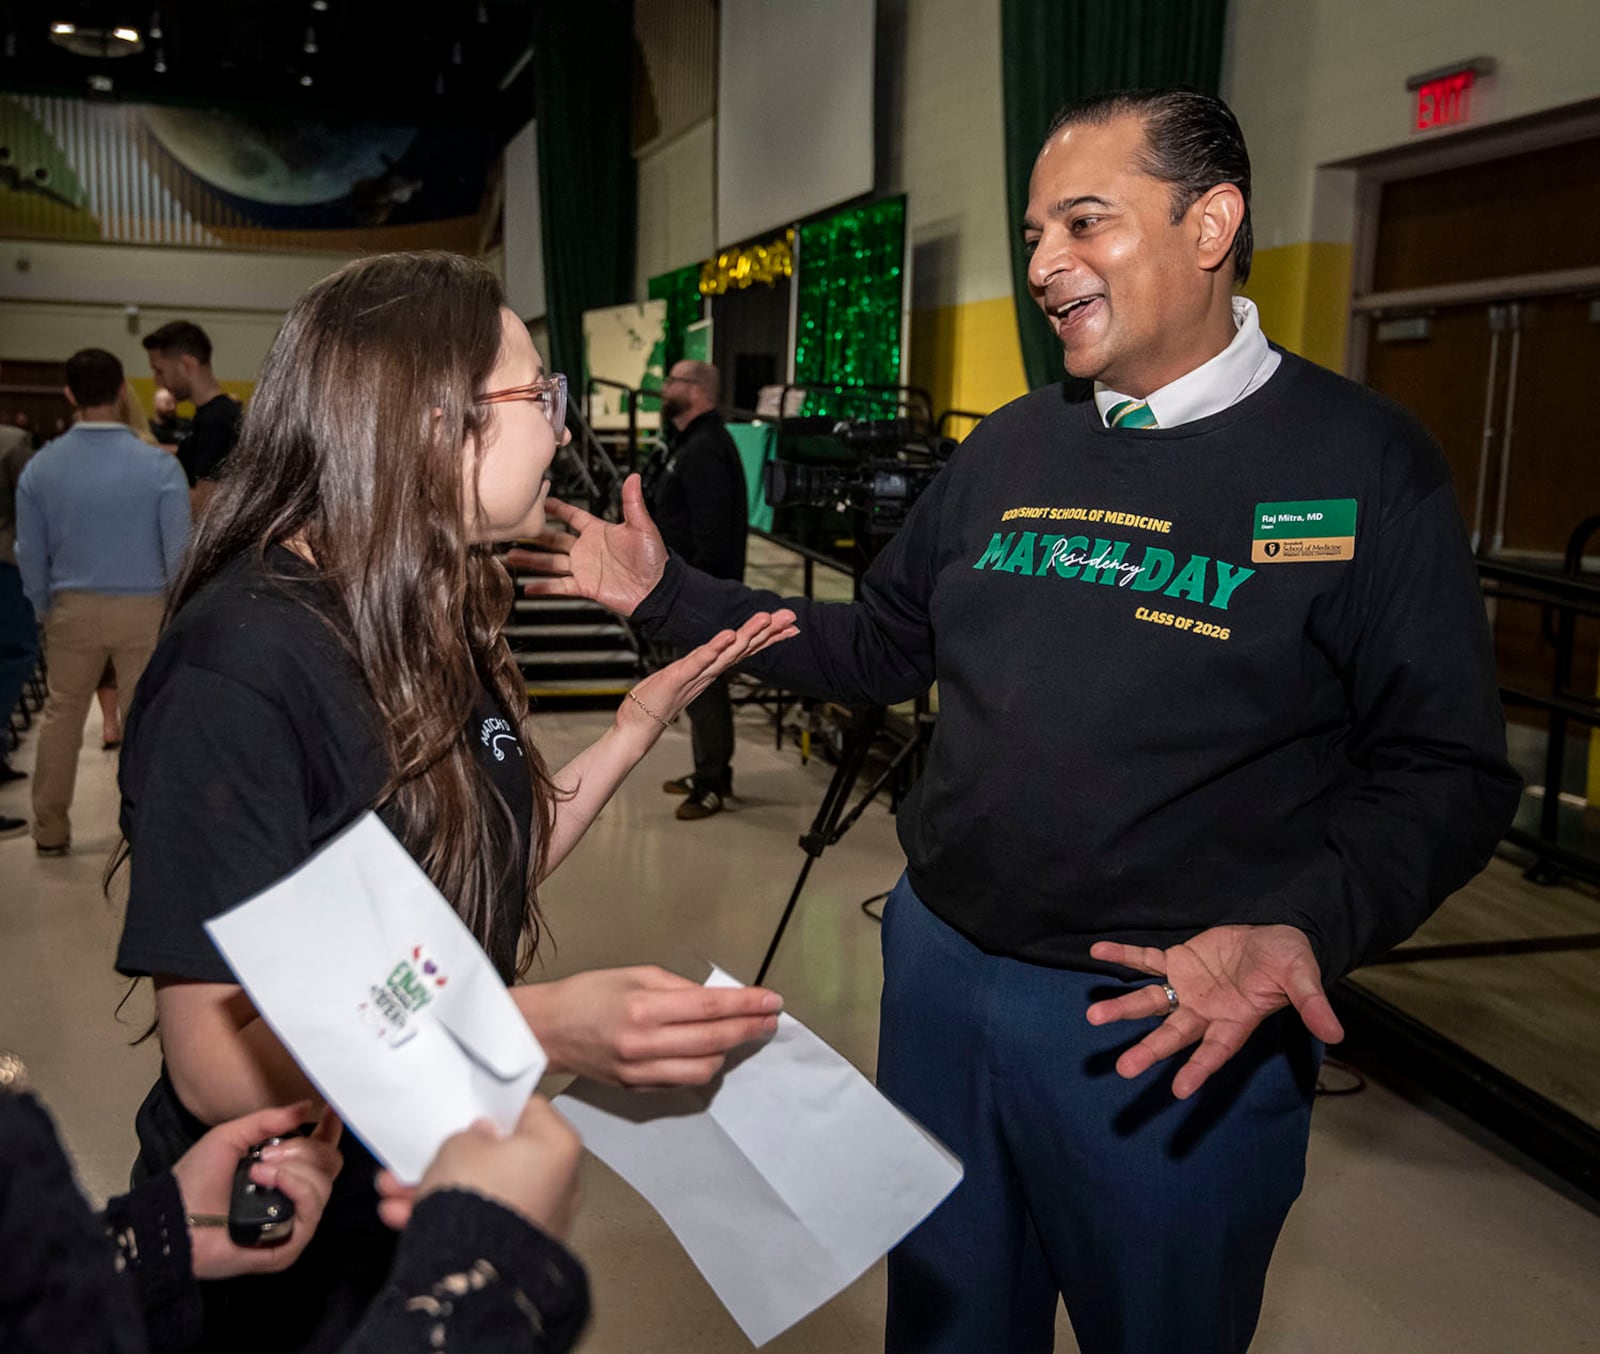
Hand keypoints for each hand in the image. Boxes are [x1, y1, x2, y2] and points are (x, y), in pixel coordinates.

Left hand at [171, 1102, 342, 1279]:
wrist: (175, 1217)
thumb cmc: (195, 1180)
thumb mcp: (230, 1136)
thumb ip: (268, 1120)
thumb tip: (306, 1107)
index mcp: (284, 1169)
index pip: (322, 1147)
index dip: (332, 1129)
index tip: (333, 1110)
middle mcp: (294, 1194)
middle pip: (330, 1164)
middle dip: (305, 1150)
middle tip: (269, 1152)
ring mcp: (294, 1220)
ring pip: (324, 1185)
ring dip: (294, 1169)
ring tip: (259, 1169)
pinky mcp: (290, 1244)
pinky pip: (312, 1210)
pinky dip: (294, 1187)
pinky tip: (267, 1180)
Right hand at [378, 1097, 582, 1241]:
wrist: (474, 1275)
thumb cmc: (479, 1203)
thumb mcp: (460, 1145)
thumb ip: (468, 1133)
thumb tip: (476, 1138)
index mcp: (559, 1145)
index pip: (527, 1110)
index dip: (493, 1107)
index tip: (470, 1110)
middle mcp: (559, 1183)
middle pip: (501, 1156)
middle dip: (456, 1157)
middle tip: (428, 1154)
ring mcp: (540, 1219)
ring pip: (484, 1191)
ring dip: (442, 1188)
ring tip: (399, 1189)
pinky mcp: (518, 1249)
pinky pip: (480, 1221)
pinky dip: (447, 1217)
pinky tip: (405, 1215)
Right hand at [505, 473, 666, 616]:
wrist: (657, 589)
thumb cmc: (654, 559)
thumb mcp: (643, 527)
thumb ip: (632, 503)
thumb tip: (633, 476)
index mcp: (599, 531)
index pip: (572, 516)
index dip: (556, 508)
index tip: (539, 499)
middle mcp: (587, 549)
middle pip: (554, 539)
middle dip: (535, 534)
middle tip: (515, 528)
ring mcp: (584, 568)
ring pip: (551, 562)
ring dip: (531, 560)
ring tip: (511, 556)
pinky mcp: (585, 586)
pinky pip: (560, 586)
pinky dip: (544, 587)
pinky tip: (528, 587)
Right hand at [516, 966, 781, 1085]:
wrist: (546, 1030)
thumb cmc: (588, 995)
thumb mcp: (636, 974)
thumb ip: (680, 988)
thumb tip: (719, 999)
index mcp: (644, 1007)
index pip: (711, 1007)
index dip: (748, 1004)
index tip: (773, 1001)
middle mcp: (643, 1043)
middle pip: (714, 1040)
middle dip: (749, 1028)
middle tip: (769, 1018)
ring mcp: (640, 1071)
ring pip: (704, 1069)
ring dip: (728, 1051)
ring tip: (739, 1033)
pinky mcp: (636, 1088)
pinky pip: (683, 1081)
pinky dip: (702, 1066)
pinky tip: (708, 1050)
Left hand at [620, 609, 797, 733]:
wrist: (639, 723)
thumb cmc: (659, 698)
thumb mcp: (686, 673)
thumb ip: (703, 661)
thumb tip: (717, 649)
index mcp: (712, 668)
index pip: (745, 648)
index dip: (768, 637)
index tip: (790, 626)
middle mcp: (709, 671)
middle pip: (744, 648)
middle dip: (768, 632)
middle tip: (790, 616)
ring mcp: (696, 675)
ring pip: (728, 653)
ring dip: (748, 635)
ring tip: (764, 619)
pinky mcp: (679, 677)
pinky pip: (699, 661)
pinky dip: (714, 648)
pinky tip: (727, 635)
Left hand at [1084, 924, 1344, 1099]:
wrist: (1275, 936)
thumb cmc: (1290, 961)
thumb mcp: (1304, 978)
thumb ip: (1313, 1005)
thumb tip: (1336, 1032)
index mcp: (1234, 1021)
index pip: (1214, 1051)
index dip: (1198, 1070)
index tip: (1177, 1091)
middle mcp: (1205, 1010)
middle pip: (1173, 1034)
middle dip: (1148, 1050)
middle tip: (1122, 1069)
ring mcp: (1188, 987)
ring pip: (1151, 1001)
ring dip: (1123, 1008)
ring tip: (1093, 1017)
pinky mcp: (1179, 961)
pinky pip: (1147, 960)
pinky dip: (1123, 957)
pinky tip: (1098, 953)